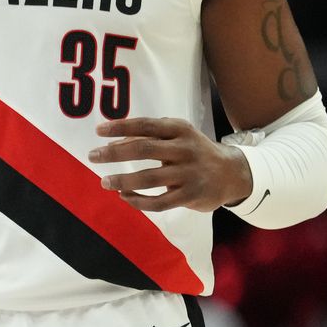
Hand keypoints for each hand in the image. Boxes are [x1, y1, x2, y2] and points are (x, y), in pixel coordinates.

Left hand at [87, 116, 252, 211]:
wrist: (233, 173)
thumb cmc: (193, 151)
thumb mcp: (177, 136)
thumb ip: (148, 137)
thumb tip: (111, 144)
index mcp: (180, 129)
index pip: (146, 124)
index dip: (120, 126)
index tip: (98, 130)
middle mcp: (185, 149)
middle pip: (144, 149)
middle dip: (115, 153)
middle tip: (93, 156)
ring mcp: (189, 174)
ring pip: (149, 178)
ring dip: (123, 181)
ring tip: (105, 182)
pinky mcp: (191, 196)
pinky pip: (159, 202)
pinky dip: (138, 201)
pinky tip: (125, 197)